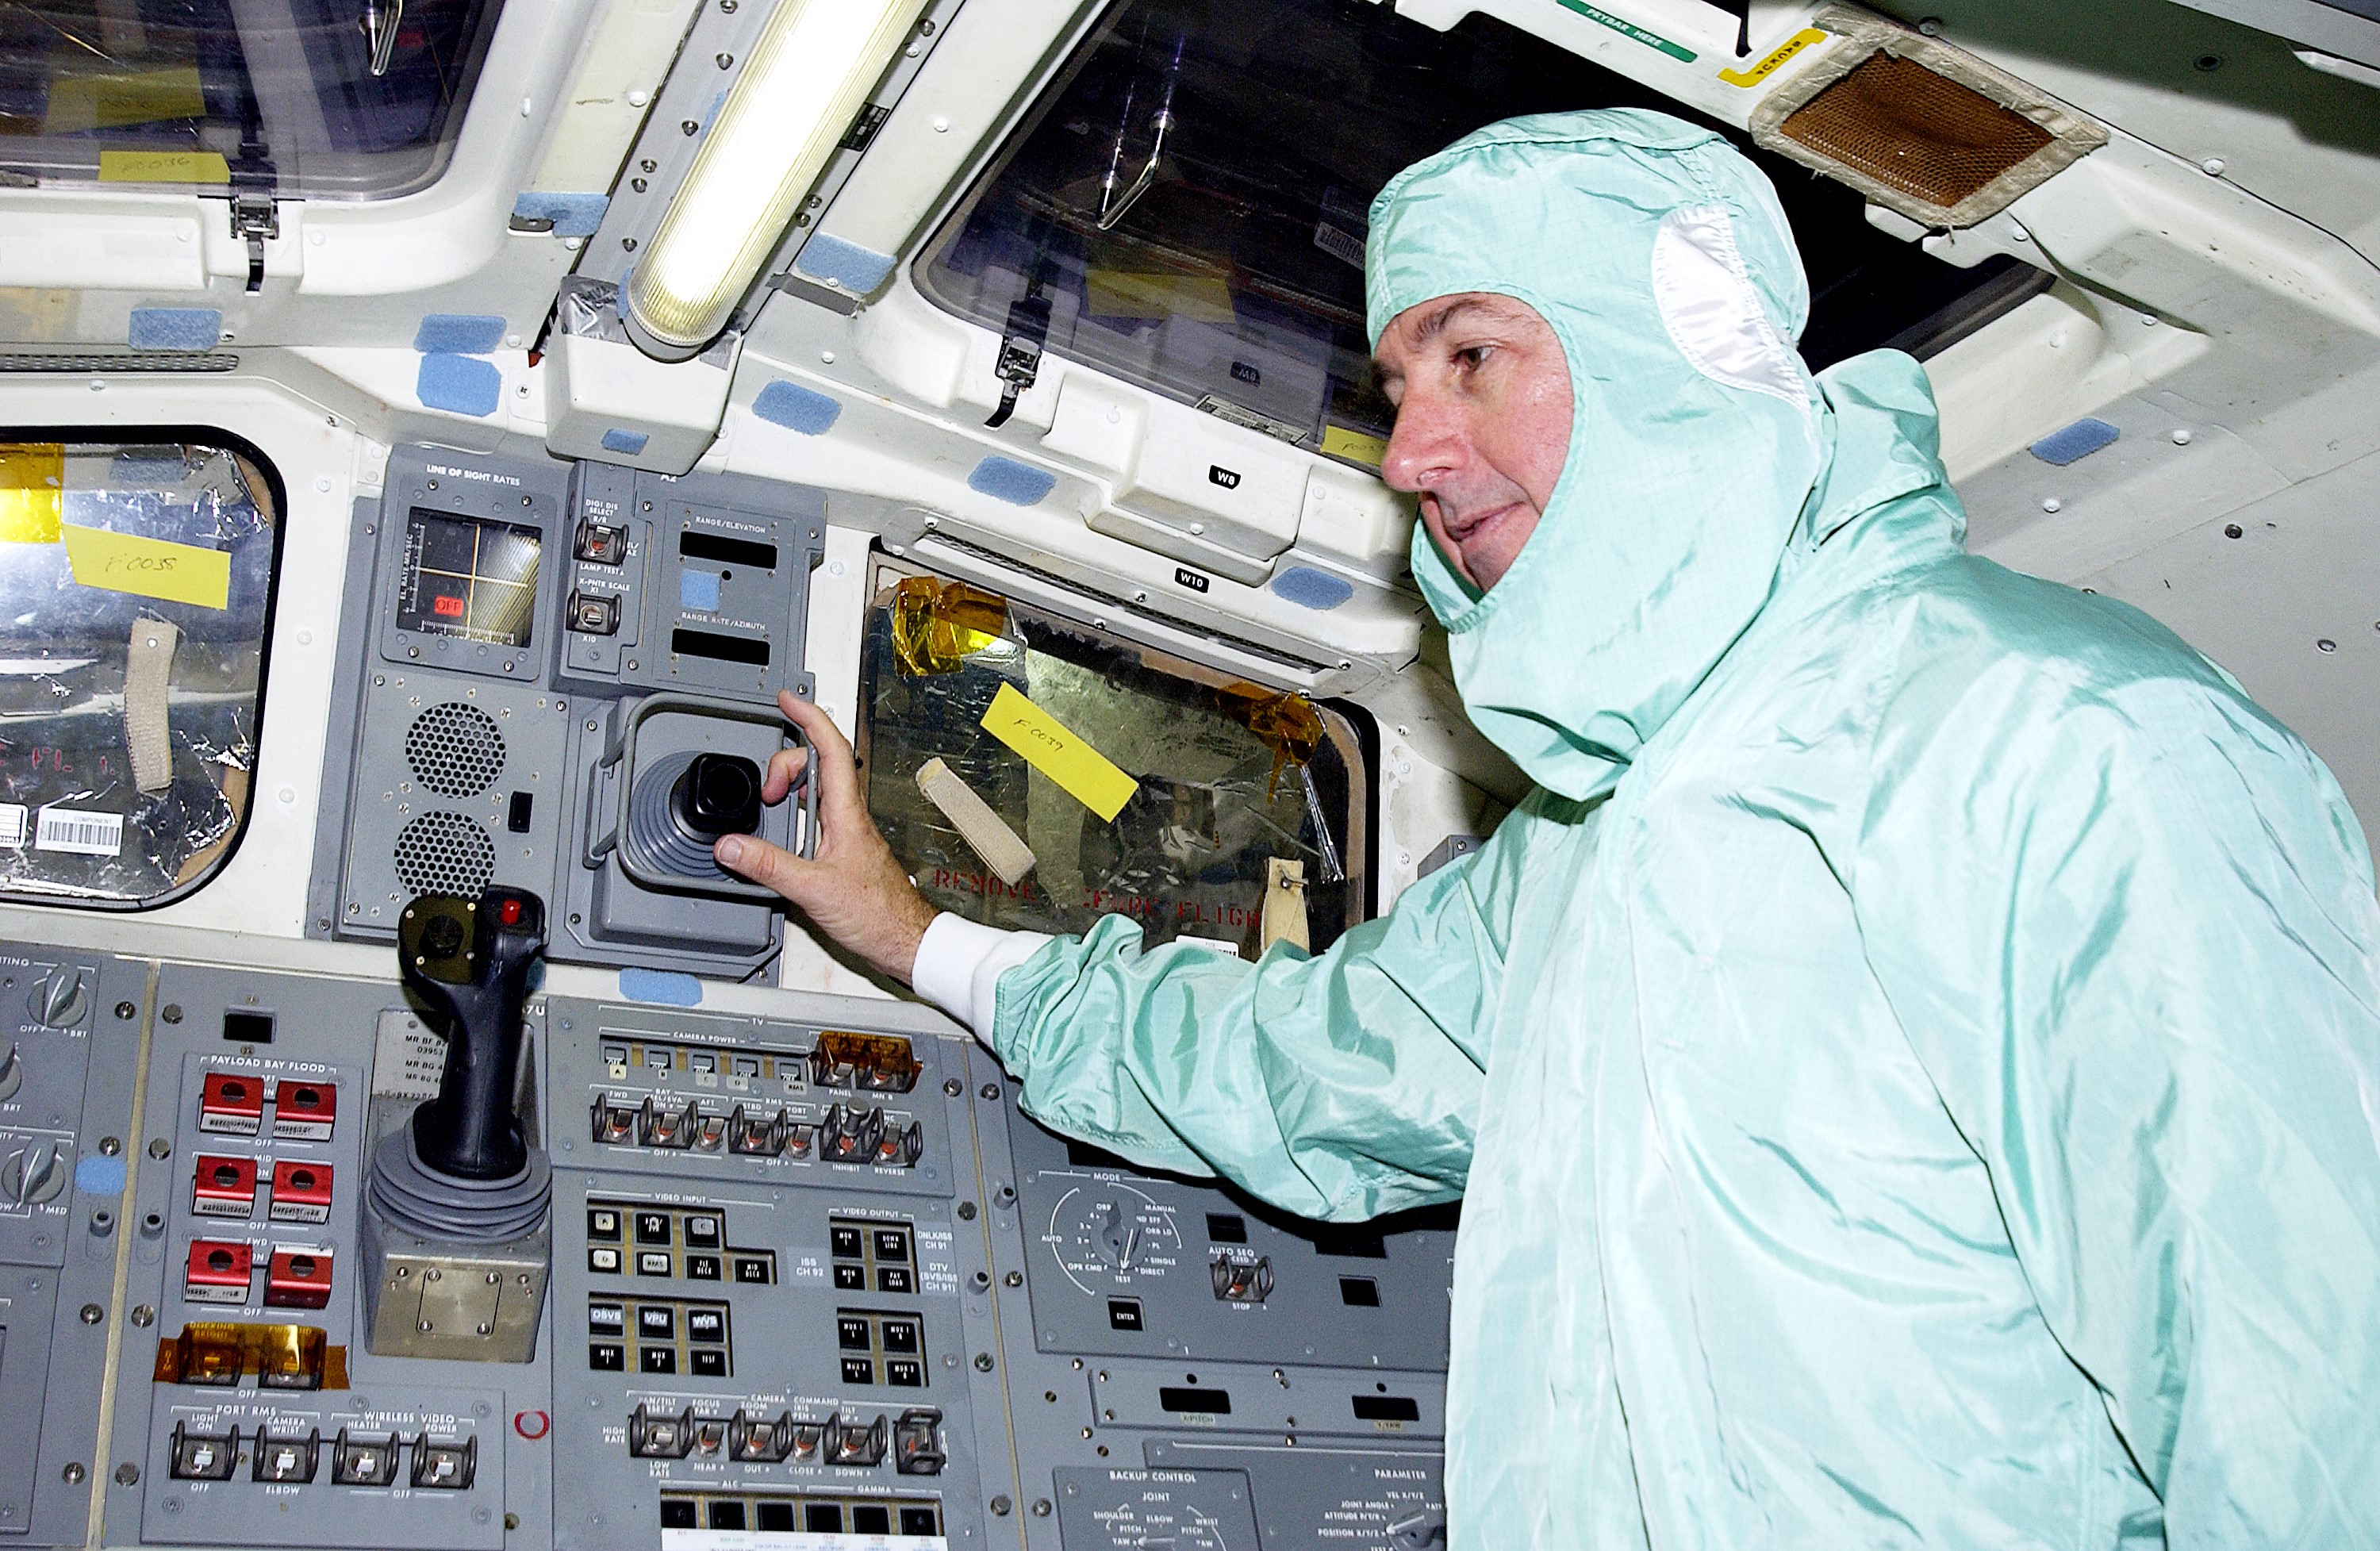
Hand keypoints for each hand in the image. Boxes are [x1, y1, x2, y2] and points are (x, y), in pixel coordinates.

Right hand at [715, 690, 937, 983]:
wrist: (905, 940)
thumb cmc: (878, 914)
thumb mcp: (813, 890)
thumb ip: (769, 867)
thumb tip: (731, 847)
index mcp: (847, 814)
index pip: (831, 749)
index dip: (809, 719)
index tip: (788, 700)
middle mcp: (850, 816)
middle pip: (818, 764)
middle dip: (786, 763)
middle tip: (766, 788)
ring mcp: (848, 831)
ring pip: (817, 790)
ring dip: (791, 787)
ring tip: (770, 801)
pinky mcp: (844, 849)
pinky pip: (816, 815)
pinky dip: (795, 811)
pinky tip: (784, 831)